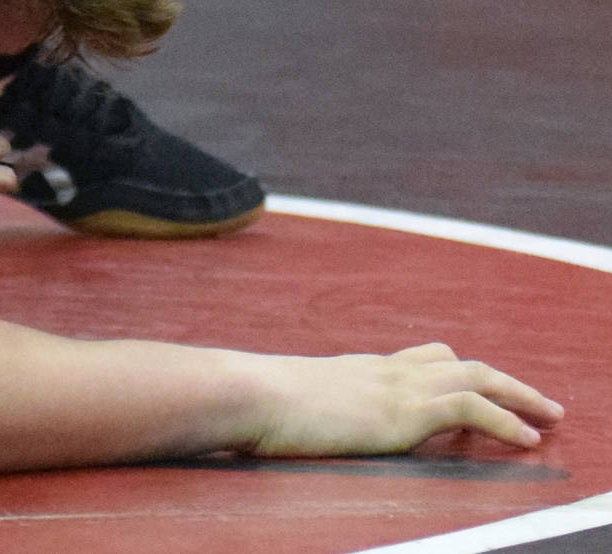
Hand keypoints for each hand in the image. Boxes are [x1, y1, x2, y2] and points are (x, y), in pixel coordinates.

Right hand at [243, 343, 563, 455]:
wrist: (249, 393)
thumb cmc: (252, 402)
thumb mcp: (286, 400)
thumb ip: (301, 405)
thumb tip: (282, 423)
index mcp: (359, 369)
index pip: (421, 359)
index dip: (458, 370)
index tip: (482, 384)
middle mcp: (385, 371)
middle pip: (458, 361)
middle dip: (503, 380)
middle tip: (537, 400)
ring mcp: (396, 387)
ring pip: (476, 376)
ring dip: (519, 394)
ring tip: (549, 417)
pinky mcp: (403, 410)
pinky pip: (470, 407)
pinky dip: (505, 421)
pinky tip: (525, 439)